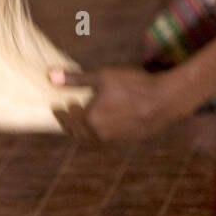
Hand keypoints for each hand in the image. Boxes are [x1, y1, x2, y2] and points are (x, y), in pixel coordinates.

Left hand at [49, 64, 173, 142]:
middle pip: (78, 132)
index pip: (68, 120)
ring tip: (84, 117)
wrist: (165, 100)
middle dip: (70, 124)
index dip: (61, 113)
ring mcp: (115, 138)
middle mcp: (100, 133)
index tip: (57, 107)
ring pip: (93, 136)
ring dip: (85, 128)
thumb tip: (50, 76)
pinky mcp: (128, 139)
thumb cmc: (133, 85)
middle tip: (66, 115)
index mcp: (90, 119)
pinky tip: (105, 119)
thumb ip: (75, 79)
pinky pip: (108, 137)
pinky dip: (100, 130)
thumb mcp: (102, 76)